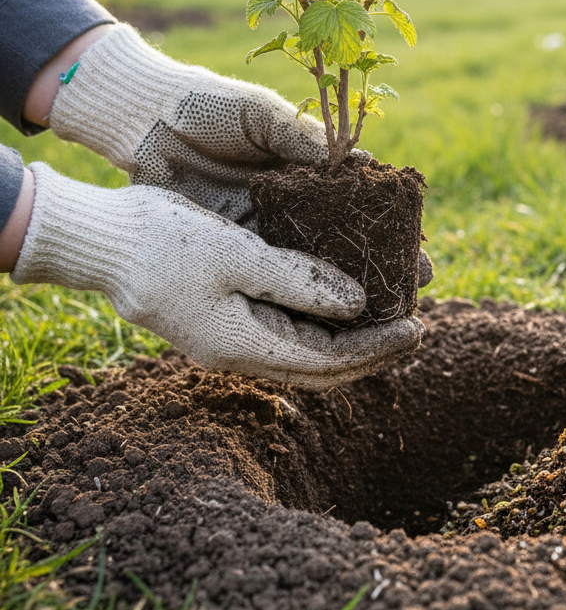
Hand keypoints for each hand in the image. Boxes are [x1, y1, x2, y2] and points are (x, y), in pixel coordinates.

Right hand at [12, 163, 423, 387]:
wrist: (102, 240)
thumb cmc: (163, 241)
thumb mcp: (237, 254)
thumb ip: (298, 280)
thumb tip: (358, 303)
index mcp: (243, 345)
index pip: (329, 362)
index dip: (377, 348)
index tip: (418, 327)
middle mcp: (241, 352)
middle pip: (323, 369)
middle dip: (374, 353)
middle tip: (417, 330)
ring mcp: (233, 337)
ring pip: (308, 353)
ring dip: (353, 341)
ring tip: (392, 317)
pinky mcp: (228, 316)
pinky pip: (290, 331)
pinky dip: (324, 323)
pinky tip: (344, 301)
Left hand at [44, 24, 433, 288]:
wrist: (144, 120)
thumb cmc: (208, 105)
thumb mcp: (262, 114)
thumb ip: (305, 138)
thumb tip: (363, 165)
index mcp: (307, 167)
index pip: (361, 201)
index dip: (392, 223)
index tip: (421, 243)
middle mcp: (293, 202)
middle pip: (347, 239)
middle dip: (382, 263)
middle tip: (415, 286)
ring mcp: (264, 227)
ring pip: (316, 263)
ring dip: (349, 287)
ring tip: (385, 311)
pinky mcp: (233, 245)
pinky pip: (272, 272)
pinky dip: (301, 291)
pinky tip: (331, 312)